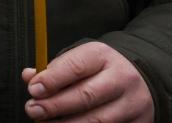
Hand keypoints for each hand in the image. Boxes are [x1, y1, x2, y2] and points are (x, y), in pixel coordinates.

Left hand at [22, 41, 152, 121]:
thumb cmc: (99, 69)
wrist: (143, 78)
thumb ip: (54, 68)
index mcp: (102, 56)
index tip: (33, 90)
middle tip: (33, 110)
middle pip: (86, 95)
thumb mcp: (79, 59)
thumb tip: (29, 77)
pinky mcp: (139, 122)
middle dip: (55, 105)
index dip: (52, 79)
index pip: (75, 67)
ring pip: (98, 120)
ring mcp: (133, 103)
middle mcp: (122, 78)